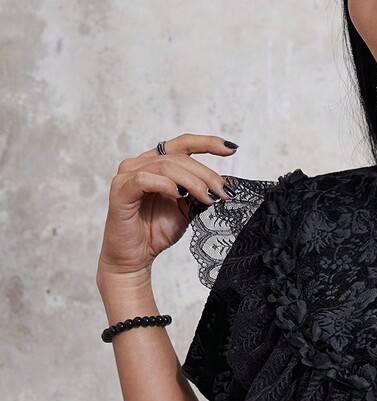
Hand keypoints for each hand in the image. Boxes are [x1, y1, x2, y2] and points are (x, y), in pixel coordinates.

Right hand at [96, 134, 237, 284]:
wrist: (136, 257)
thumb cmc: (156, 231)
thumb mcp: (187, 209)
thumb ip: (199, 192)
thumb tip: (225, 183)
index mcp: (156, 163)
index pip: (183, 144)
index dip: (208, 143)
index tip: (231, 148)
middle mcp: (140, 163)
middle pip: (178, 157)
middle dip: (205, 174)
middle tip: (223, 191)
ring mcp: (127, 175)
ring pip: (165, 166)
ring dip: (191, 181)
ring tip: (207, 198)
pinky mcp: (120, 190)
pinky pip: (144, 179)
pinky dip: (166, 185)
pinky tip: (180, 195)